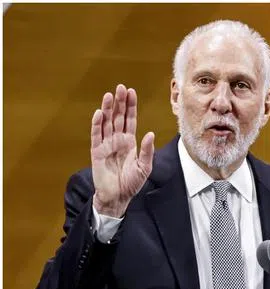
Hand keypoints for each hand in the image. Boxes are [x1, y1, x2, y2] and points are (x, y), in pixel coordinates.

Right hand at [90, 84, 154, 217]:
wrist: (118, 197)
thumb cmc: (131, 183)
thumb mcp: (145, 167)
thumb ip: (147, 151)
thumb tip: (150, 133)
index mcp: (129, 142)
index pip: (130, 120)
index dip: (130, 107)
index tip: (132, 92)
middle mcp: (117, 140)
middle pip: (118, 117)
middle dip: (120, 102)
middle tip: (121, 87)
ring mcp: (106, 144)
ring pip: (107, 122)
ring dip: (108, 109)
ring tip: (110, 95)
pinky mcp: (96, 151)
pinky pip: (96, 135)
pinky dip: (97, 124)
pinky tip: (100, 113)